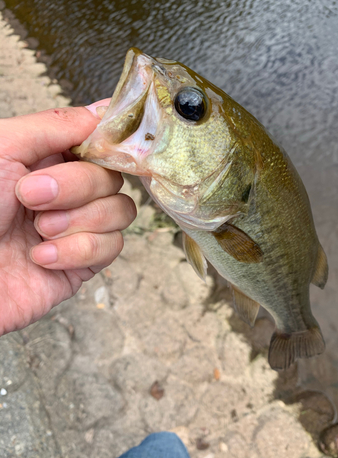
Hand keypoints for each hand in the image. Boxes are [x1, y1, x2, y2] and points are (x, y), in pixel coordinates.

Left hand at [0, 101, 135, 335]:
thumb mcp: (2, 148)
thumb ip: (55, 125)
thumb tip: (103, 110)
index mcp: (48, 160)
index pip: (101, 144)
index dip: (107, 146)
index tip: (98, 150)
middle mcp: (67, 192)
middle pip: (113, 177)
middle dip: (77, 187)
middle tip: (31, 197)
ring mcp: (77, 228)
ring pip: (121, 211)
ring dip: (80, 221)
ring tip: (39, 231)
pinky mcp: (82, 263)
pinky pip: (111, 248)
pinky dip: (77, 251)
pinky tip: (42, 257)